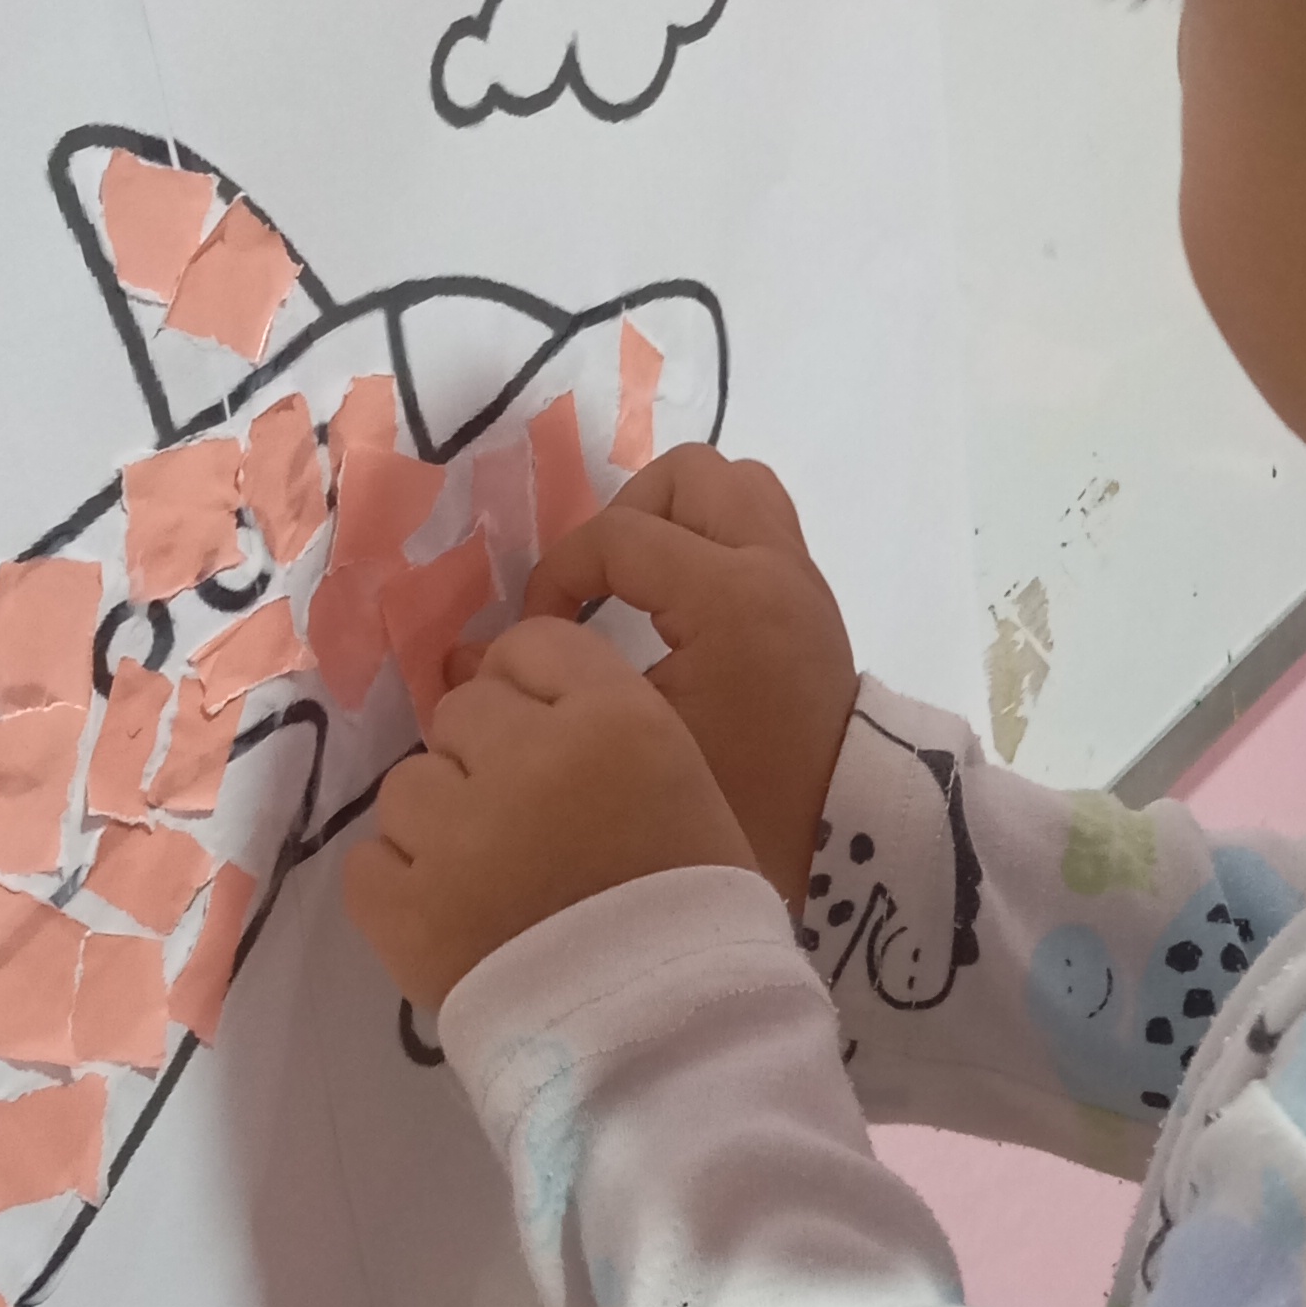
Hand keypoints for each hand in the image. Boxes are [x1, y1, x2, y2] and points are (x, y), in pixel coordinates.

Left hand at [340, 616, 755, 1013]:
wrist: (669, 1048)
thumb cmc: (697, 918)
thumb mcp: (685, 791)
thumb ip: (604, 725)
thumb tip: (502, 687)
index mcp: (618, 721)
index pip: (535, 647)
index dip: (535, 690)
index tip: (549, 739)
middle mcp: (530, 758)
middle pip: (464, 710)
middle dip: (487, 757)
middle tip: (527, 828)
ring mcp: (456, 833)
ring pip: (409, 785)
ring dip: (440, 823)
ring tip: (492, 884)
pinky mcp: (403, 907)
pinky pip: (371, 863)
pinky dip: (402, 888)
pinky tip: (454, 919)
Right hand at [523, 448, 857, 903]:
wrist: (844, 831)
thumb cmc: (740, 799)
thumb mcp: (638, 743)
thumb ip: (553, 684)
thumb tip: (461, 660)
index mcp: (731, 597)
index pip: (618, 536)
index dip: (561, 574)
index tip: (542, 634)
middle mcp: (772, 563)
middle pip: (686, 475)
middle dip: (624, 519)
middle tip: (598, 587)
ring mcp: (799, 571)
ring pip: (730, 482)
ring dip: (673, 516)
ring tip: (638, 583)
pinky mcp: (809, 591)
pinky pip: (755, 518)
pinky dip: (711, 535)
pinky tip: (678, 601)